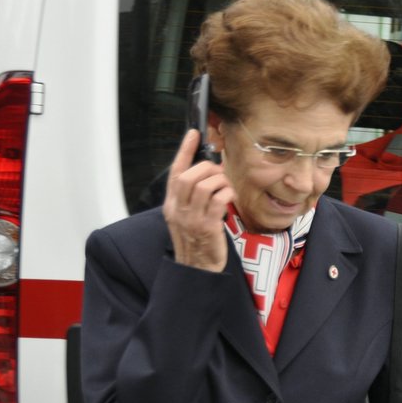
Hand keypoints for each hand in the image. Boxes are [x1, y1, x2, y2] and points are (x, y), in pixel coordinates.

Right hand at [162, 129, 232, 271]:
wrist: (196, 269)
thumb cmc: (195, 241)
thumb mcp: (185, 217)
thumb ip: (190, 197)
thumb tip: (206, 173)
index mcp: (171, 205)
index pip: (175, 172)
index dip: (184, 151)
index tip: (192, 134)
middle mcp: (178, 210)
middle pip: (189, 176)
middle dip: (207, 168)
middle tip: (218, 173)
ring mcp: (192, 219)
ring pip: (204, 186)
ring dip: (220, 181)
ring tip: (226, 187)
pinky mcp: (207, 227)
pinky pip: (218, 201)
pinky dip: (227, 194)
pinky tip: (230, 198)